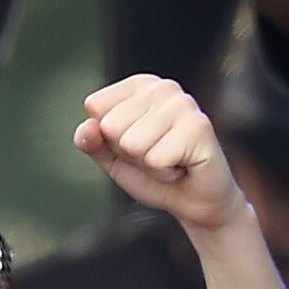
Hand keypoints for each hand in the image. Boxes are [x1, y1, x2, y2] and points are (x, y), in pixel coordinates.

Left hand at [74, 77, 247, 234]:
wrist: (194, 202)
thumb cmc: (154, 174)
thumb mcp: (112, 158)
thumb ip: (91, 141)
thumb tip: (89, 126)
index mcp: (141, 86)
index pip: (95, 106)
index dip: (108, 137)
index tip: (136, 145)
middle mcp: (164, 87)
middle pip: (111, 125)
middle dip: (128, 153)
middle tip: (156, 156)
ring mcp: (184, 104)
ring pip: (131, 144)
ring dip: (147, 165)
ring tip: (170, 161)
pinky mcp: (199, 127)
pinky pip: (155, 159)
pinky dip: (164, 174)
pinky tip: (182, 167)